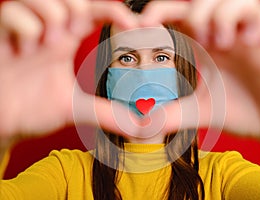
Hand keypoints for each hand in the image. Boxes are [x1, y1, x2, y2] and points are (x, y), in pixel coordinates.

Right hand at [0, 0, 138, 141]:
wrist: (3, 124)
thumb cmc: (34, 110)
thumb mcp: (75, 110)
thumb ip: (106, 114)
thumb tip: (139, 127)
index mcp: (67, 43)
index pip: (95, 13)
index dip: (117, 12)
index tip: (137, 25)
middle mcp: (47, 33)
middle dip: (79, 9)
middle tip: (74, 35)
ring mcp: (23, 34)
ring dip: (52, 17)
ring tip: (49, 46)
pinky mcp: (0, 39)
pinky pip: (12, 14)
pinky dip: (25, 29)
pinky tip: (24, 52)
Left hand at [140, 0, 259, 138]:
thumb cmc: (236, 111)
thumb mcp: (197, 111)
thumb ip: (170, 115)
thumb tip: (142, 125)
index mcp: (206, 45)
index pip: (180, 14)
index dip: (161, 11)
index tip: (145, 24)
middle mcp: (228, 35)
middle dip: (197, 12)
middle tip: (200, 40)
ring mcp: (253, 36)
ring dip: (226, 16)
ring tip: (225, 45)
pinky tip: (252, 43)